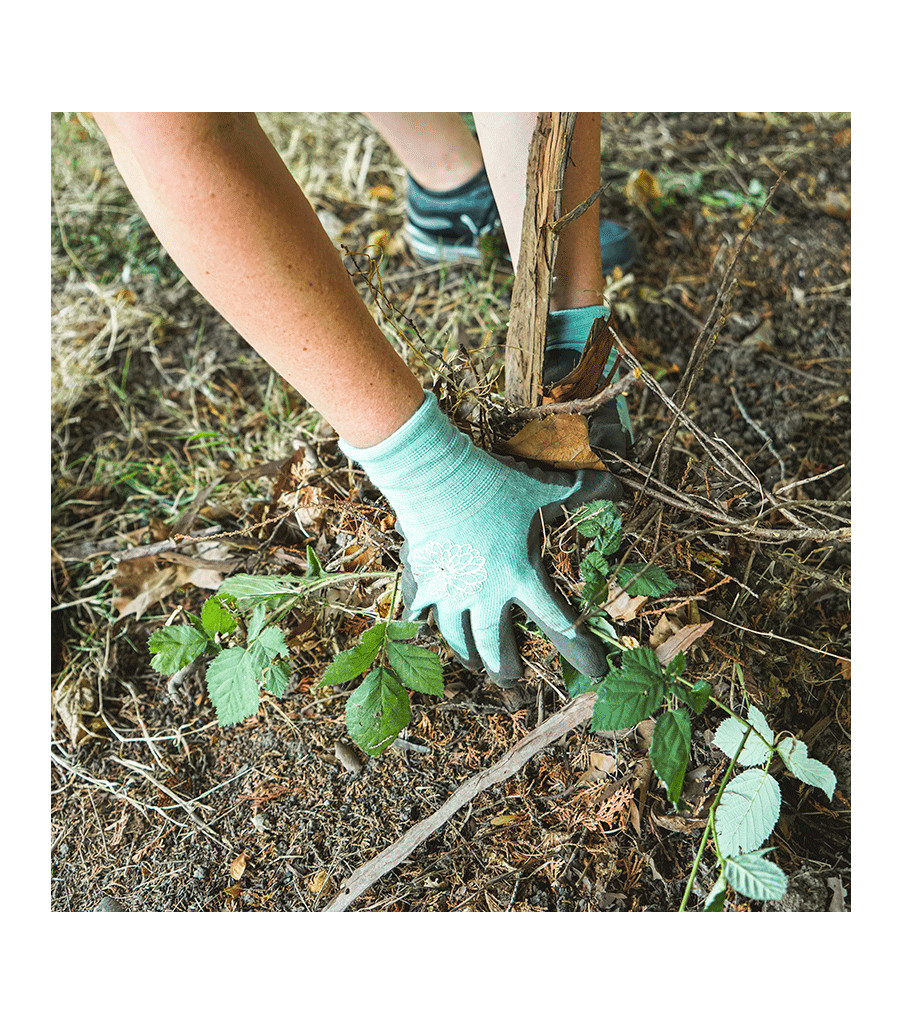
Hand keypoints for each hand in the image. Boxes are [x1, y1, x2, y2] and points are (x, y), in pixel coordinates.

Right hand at [340, 392, 621, 682]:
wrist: (436, 479)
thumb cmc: (493, 486)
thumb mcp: (544, 489)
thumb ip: (583, 492)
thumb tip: (618, 488)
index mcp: (520, 576)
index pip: (556, 621)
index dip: (578, 648)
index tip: (594, 670)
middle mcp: (485, 594)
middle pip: (495, 643)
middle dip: (504, 665)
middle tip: (511, 680)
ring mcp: (450, 590)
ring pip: (456, 635)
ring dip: (466, 652)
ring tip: (472, 664)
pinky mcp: (423, 578)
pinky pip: (420, 608)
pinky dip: (420, 620)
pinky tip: (419, 628)